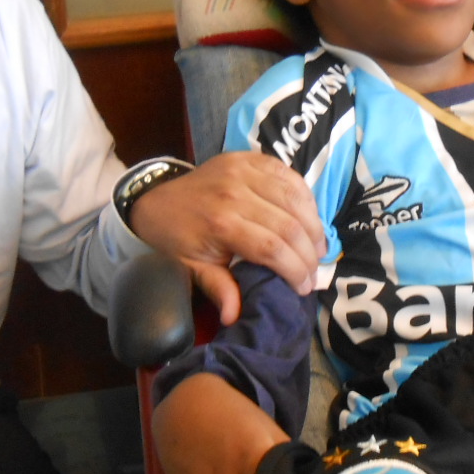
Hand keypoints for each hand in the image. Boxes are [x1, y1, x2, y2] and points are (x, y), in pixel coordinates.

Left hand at [128, 152, 325, 323]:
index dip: (295, 269)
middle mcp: (234, 193)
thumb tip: (234, 316)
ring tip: (320, 247)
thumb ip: (218, 288)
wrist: (153, 202)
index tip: (304, 287)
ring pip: (294, 197)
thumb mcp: (192, 269)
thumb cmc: (177, 240)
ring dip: (314, 225)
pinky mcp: (247, 157)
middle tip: (315, 271)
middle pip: (289, 224)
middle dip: (309, 253)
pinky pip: (287, 174)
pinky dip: (304, 196)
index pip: (272, 248)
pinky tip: (309, 216)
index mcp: (221, 224)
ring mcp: (242, 170)